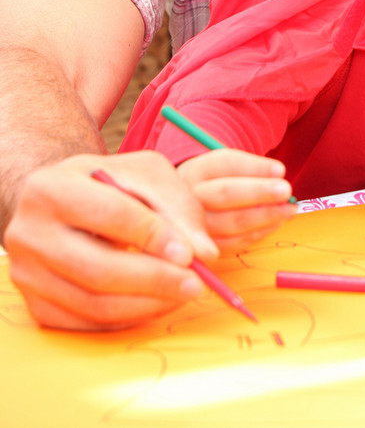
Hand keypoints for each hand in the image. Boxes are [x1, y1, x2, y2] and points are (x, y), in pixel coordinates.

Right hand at [5, 151, 218, 330]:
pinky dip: (127, 317)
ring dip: (147, 304)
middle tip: (196, 285)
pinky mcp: (33, 305)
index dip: (153, 236)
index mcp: (51, 187)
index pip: (109, 214)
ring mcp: (26, 273)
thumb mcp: (144, 174)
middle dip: (155, 280)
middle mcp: (28, 232)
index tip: (191, 254)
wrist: (59, 203)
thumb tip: (205, 253)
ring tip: (183, 294)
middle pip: (97, 268)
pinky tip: (155, 303)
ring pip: (92, 302)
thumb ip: (178, 205)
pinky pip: (85, 322)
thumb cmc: (108, 183)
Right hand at [178, 150, 294, 252]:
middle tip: (286, 191)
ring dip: (266, 216)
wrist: (188, 208)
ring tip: (288, 210)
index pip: (226, 164)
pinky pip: (235, 243)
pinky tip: (275, 223)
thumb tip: (279, 175)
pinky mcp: (204, 248)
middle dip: (260, 192)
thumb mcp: (226, 168)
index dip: (255, 167)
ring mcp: (194, 227)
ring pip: (233, 222)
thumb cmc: (216, 183)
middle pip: (226, 193)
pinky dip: (259, 233)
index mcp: (197, 170)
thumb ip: (250, 169)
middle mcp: (189, 198)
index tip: (281, 170)